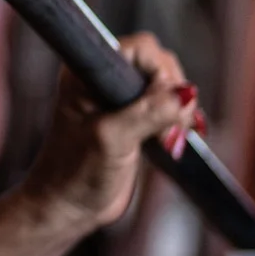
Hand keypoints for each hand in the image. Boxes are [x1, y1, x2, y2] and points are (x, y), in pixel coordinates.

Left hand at [22, 33, 200, 229]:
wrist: (67, 207)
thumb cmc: (75, 173)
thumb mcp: (112, 140)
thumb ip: (148, 113)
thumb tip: (187, 93)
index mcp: (88, 71)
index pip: (141, 48)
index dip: (160, 73)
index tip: (161, 107)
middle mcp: (103, 77)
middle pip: (159, 64)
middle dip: (172, 95)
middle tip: (166, 131)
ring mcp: (118, 98)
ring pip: (166, 87)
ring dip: (177, 111)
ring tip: (167, 141)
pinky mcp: (132, 118)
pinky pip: (166, 106)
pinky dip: (176, 121)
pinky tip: (172, 141)